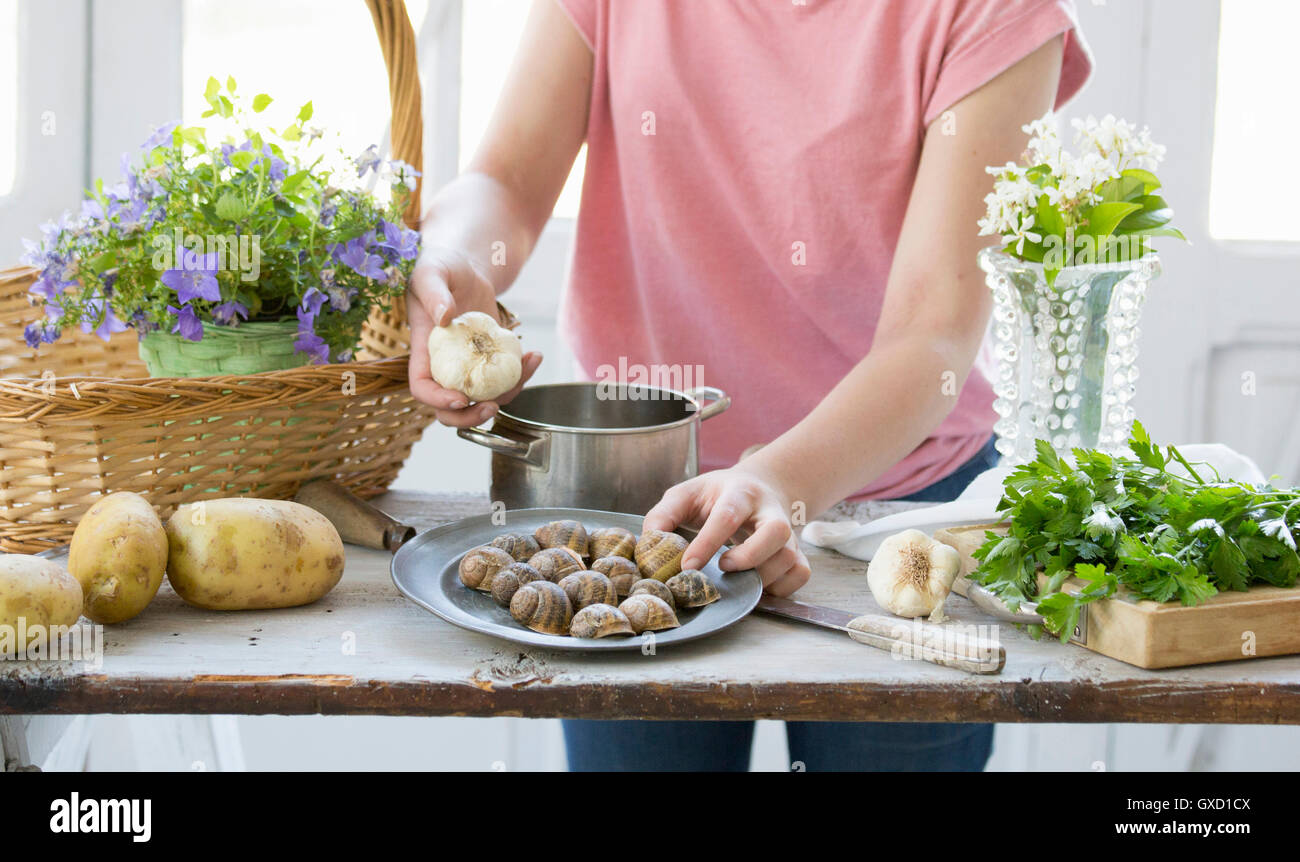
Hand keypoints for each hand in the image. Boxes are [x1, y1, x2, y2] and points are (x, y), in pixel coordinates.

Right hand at [407, 247, 541, 426]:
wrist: (465, 268)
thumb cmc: (440, 267)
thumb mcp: (431, 272)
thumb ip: (434, 293)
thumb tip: (445, 317)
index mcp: (424, 351)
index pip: (421, 387)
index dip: (437, 400)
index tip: (460, 398)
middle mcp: (444, 365)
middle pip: (449, 409)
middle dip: (470, 417)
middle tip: (492, 406)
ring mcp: (467, 366)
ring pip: (483, 397)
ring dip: (508, 393)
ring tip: (530, 364)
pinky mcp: (488, 361)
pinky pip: (503, 380)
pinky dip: (521, 374)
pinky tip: (533, 356)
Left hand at [643, 465, 810, 596]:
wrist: (758, 489)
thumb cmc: (716, 496)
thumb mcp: (686, 495)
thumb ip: (663, 516)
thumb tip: (649, 546)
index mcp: (739, 492)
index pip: (727, 515)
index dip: (707, 543)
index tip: (687, 566)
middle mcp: (769, 510)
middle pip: (777, 531)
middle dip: (749, 556)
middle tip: (723, 566)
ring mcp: (788, 532)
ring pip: (790, 557)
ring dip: (761, 576)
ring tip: (736, 578)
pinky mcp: (798, 551)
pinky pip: (800, 574)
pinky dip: (781, 588)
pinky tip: (756, 585)